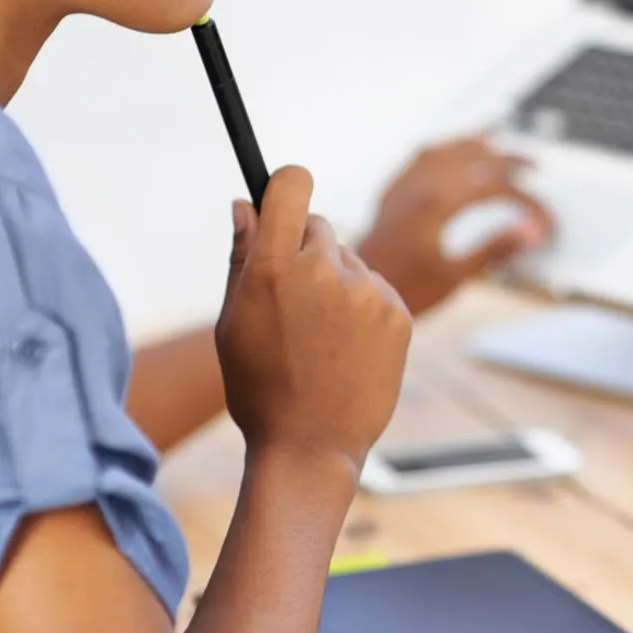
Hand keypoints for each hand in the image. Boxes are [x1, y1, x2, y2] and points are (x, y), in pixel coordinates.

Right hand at [216, 166, 411, 468]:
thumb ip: (242, 256)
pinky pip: (376, 289)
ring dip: (337, 283)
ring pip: (350, 262)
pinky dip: (364, 308)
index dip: (287, 187)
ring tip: (321, 337)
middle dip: (306, 250)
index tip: (284, 197)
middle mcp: (325, 272)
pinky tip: (347, 348)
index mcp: (274, 269)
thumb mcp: (234, 321)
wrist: (311, 446)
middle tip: (294, 300)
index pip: (292, 187)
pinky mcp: (398, 312)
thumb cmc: (260, 386)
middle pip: (320, 227)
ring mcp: (367, 291)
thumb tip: (245, 202)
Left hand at [357, 136, 552, 314]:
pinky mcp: (391, 193)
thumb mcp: (455, 276)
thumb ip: (494, 250)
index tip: (544, 221)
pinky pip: (419, 157)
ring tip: (494, 141)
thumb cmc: (403, 290)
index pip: (494, 188)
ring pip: (445, 150)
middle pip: (472, 158)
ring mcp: (403, 186)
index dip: (525, 201)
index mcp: (438, 204)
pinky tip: (448, 154)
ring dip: (473, 144)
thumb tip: (532, 232)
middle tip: (533, 164)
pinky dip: (442, 150)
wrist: (353, 293)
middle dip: (507, 159)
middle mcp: (419, 186)